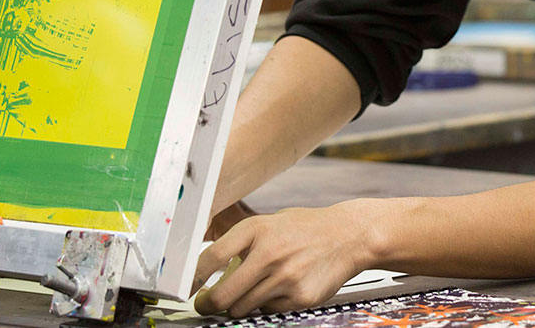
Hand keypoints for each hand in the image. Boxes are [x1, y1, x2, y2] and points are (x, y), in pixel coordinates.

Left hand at [192, 202, 376, 317]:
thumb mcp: (270, 223)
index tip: (185, 288)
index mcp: (257, 229)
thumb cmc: (305, 228)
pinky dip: (265, 305)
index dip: (192, 278)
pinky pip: (268, 311)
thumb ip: (243, 243)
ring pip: (242, 308)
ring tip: (246, 293)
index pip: (211, 257)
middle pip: (222, 295)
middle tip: (206, 304)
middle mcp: (268, 253)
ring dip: (238, 306)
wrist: (348, 236)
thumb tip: (208, 269)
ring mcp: (284, 277)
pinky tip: (277, 290)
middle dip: (208, 304)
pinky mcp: (298, 297)